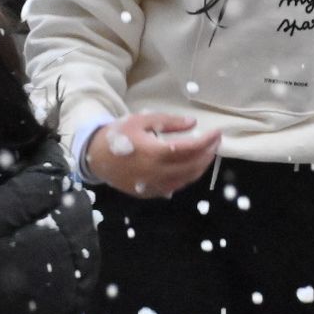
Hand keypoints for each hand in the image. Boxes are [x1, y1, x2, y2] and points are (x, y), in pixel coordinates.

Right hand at [84, 113, 221, 197]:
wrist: (96, 157)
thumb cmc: (119, 134)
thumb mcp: (142, 120)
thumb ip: (169, 122)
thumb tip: (193, 123)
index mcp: (154, 153)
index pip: (190, 148)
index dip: (207, 141)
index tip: (217, 133)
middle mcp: (157, 173)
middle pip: (192, 166)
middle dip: (208, 154)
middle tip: (216, 142)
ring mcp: (154, 186)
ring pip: (187, 179)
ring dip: (201, 167)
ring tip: (208, 154)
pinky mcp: (150, 193)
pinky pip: (176, 186)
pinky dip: (188, 176)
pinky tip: (192, 166)